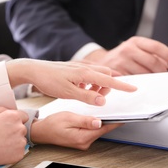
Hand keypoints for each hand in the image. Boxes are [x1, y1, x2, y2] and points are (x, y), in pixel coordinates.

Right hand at [0, 107, 27, 165]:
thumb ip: (1, 110)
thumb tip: (8, 111)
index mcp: (13, 116)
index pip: (24, 116)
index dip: (16, 120)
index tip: (9, 125)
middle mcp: (20, 128)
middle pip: (22, 128)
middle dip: (15, 131)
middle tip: (1, 136)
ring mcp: (21, 142)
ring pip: (21, 140)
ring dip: (14, 142)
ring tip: (0, 144)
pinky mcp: (19, 154)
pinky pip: (19, 151)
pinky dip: (13, 152)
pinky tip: (2, 151)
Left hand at [6, 59, 136, 105]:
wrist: (34, 70)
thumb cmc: (49, 80)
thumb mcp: (68, 93)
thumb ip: (87, 97)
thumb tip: (103, 100)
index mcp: (85, 73)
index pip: (109, 80)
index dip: (122, 85)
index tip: (133, 88)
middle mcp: (84, 67)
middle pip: (106, 75)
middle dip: (108, 86)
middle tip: (99, 97)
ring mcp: (79, 67)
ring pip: (97, 74)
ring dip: (98, 85)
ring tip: (88, 94)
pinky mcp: (74, 68)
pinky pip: (89, 74)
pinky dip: (90, 82)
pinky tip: (80, 89)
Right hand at [30, 112, 121, 149]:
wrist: (42, 131)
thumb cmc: (52, 124)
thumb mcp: (68, 118)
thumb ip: (84, 120)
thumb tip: (99, 122)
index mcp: (82, 137)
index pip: (104, 128)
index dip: (116, 121)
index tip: (125, 115)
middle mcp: (85, 142)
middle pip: (103, 129)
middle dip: (109, 118)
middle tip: (116, 107)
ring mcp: (83, 142)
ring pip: (98, 129)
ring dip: (102, 120)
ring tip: (105, 110)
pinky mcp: (82, 139)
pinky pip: (93, 131)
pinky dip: (95, 123)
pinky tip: (96, 116)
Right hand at [84, 36, 167, 74]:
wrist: (100, 62)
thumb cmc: (122, 57)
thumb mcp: (135, 50)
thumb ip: (150, 54)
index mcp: (135, 41)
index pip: (157, 47)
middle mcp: (128, 49)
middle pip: (153, 61)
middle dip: (162, 70)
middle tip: (165, 74)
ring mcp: (121, 60)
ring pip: (144, 73)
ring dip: (151, 78)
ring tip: (151, 78)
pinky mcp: (117, 72)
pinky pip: (134, 80)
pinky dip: (140, 82)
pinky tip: (139, 81)